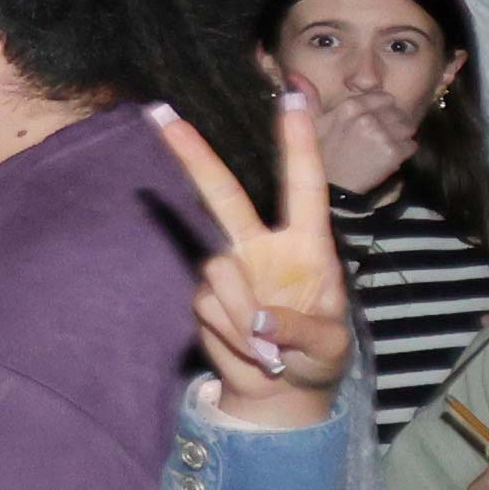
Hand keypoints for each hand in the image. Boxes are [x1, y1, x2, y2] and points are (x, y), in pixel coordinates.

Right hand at [167, 92, 354, 430]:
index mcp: (307, 244)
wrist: (282, 394)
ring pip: (216, 271)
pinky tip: (249, 351)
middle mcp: (263, 247)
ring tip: (267, 350)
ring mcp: (231, 272)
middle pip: (223, 194)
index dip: (297, 141)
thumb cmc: (319, 360)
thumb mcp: (329, 348)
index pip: (303, 184)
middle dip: (192, 156)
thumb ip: (301, 330)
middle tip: (159, 115)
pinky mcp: (206, 300)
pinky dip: (229, 336)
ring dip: (239, 316)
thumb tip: (259, 319)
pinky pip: (207, 307)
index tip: (291, 96)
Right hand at [300, 79, 419, 198]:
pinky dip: (405, 152)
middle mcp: (366, 117)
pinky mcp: (393, 154)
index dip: (382, 110)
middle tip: (381, 138)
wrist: (330, 192)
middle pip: (398, 112)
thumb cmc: (319, 157)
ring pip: (408, 127)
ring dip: (401, 137)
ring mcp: (381, 135)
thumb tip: (294, 76)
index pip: (383, 98)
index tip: (375, 123)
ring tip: (385, 148)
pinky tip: (390, 159)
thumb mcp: (310, 125)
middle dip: (393, 123)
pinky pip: (411, 145)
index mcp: (348, 107)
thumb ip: (308, 98)